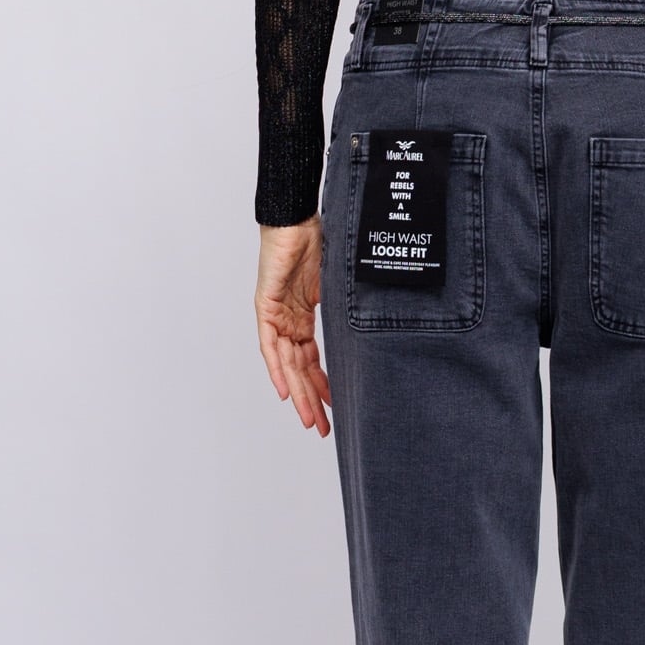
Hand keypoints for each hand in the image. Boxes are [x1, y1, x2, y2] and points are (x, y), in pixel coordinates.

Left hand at [256, 217, 331, 436]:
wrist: (297, 218)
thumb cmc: (317, 240)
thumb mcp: (338, 282)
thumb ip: (346, 305)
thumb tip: (378, 319)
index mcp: (304, 316)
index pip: (312, 359)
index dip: (322, 384)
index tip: (334, 405)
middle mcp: (289, 320)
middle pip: (300, 368)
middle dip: (312, 399)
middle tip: (323, 426)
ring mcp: (277, 315)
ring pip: (287, 364)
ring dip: (298, 393)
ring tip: (310, 419)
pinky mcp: (266, 307)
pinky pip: (270, 346)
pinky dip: (278, 370)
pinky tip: (286, 392)